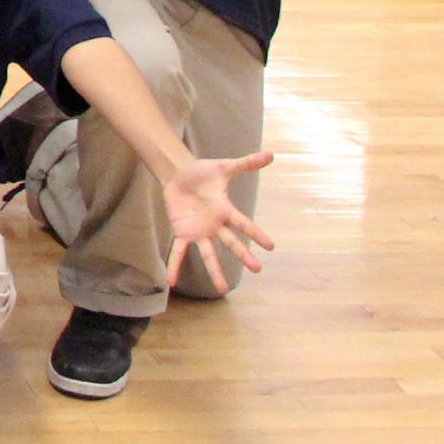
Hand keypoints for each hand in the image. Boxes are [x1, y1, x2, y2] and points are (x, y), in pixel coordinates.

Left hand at [158, 151, 278, 296]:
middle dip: (244, 255)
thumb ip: (247, 163)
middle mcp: (215, 225)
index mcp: (225, 210)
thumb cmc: (204, 172)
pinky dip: (174, 265)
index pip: (243, 224)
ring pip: (208, 254)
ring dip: (215, 271)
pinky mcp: (182, 232)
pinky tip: (172, 282)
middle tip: (258, 269)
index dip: (256, 234)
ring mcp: (199, 230)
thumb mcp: (225, 167)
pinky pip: (178, 251)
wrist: (180, 173)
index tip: (271, 246)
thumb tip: (271, 154)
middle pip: (231, 242)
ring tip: (223, 289)